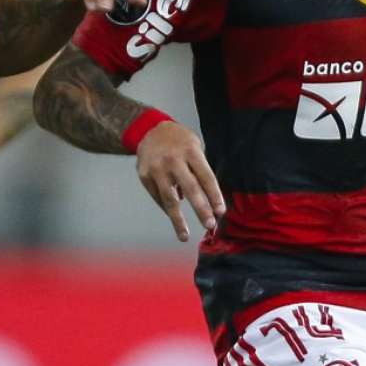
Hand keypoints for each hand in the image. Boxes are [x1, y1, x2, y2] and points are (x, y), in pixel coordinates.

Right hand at [135, 121, 225, 242]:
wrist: (149, 130)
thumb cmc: (179, 141)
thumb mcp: (194, 146)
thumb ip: (201, 170)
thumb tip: (210, 202)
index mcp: (190, 151)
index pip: (206, 177)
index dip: (214, 196)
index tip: (221, 212)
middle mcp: (173, 160)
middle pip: (190, 189)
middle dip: (201, 209)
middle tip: (209, 225)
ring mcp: (157, 169)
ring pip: (170, 199)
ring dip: (178, 220)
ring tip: (185, 235)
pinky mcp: (144, 176)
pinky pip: (158, 198)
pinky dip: (167, 209)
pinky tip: (174, 218)